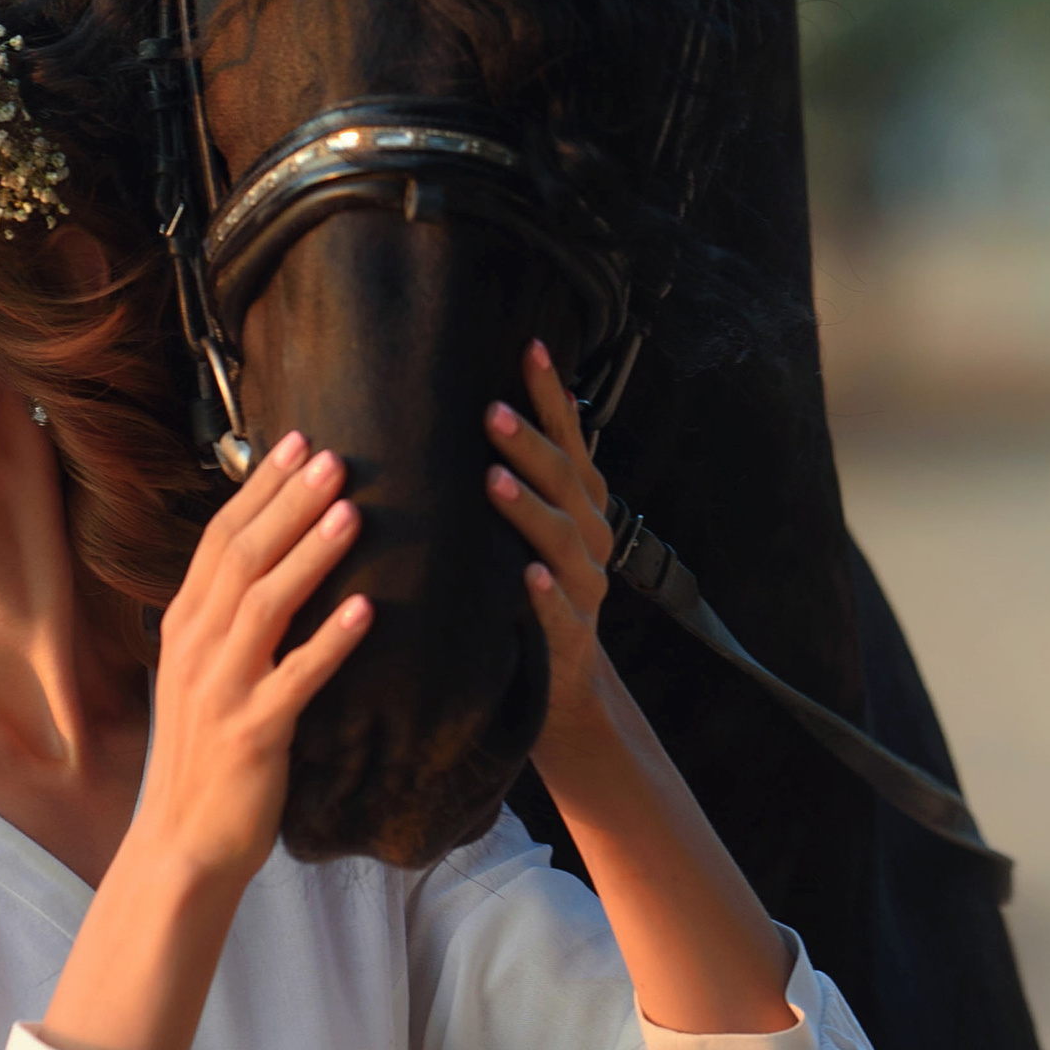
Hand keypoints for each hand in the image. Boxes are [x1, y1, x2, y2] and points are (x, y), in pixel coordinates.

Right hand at [34, 432, 369, 1049]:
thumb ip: (231, 621)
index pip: (219, 539)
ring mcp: (220, 691)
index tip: (296, 441)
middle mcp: (195, 649)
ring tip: (353, 512)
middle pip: (241, 558)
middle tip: (335, 455)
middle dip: (288, 502)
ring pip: (264, 606)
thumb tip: (275, 563)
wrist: (183, 846)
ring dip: (309, 555)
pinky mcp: (252, 735)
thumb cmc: (207, 759)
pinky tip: (366, 611)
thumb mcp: (207, 677)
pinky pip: (295, 679)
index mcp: (185, 629)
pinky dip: (329, 642)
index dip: (258, 488)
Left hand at [486, 341, 791, 1031]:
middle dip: (531, 443)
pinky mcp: (567, 648)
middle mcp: (590, 545)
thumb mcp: (513, 540)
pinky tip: (526, 577)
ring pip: (565, 542)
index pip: (568, 442)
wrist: (554, 704)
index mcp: (576, 513)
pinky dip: (546, 595)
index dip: (552, 396)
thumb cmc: (518, 608)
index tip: (528, 345)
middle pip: (568, 482)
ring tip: (492, 480)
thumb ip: (505, 485)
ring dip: (531, 507)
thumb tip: (459, 410)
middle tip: (490, 409)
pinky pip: (560, 616)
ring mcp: (584, 596)